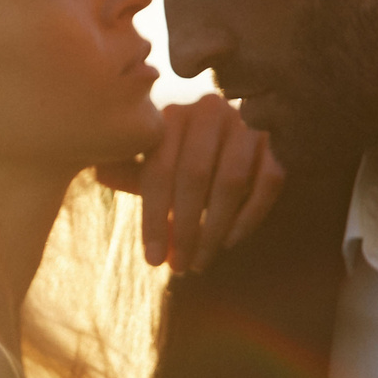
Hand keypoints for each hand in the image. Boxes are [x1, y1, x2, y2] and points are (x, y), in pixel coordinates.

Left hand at [97, 93, 287, 273]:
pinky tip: (230, 242)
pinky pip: (267, 183)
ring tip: (201, 261)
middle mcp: (208, 111)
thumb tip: (101, 174)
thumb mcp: (153, 159)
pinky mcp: (276, 140)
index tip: (154, 260)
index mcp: (171, 115)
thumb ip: (130, 169)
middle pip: (193, 177)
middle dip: (185, 229)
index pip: (158, 170)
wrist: (234, 135)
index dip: (154, 218)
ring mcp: (245, 123)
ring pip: (231, 182)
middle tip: (179, 267)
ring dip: (215, 229)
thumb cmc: (181, 154)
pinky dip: (250, 217)